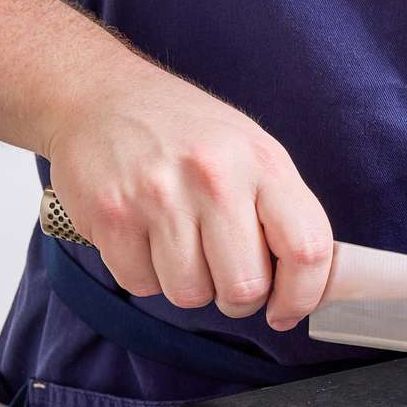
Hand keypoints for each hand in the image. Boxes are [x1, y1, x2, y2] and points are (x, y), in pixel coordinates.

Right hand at [44, 71, 332, 331]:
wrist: (99, 95)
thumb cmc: (185, 133)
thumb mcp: (251, 151)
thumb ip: (282, 212)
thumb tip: (306, 286)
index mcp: (262, 161)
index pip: (307, 249)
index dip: (303, 295)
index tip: (286, 311)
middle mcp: (214, 176)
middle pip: (244, 287)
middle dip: (236, 298)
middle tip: (225, 275)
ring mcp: (158, 195)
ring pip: (190, 294)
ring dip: (188, 284)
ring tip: (179, 243)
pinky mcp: (110, 214)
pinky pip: (141, 284)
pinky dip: (144, 273)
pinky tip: (143, 235)